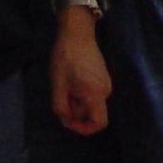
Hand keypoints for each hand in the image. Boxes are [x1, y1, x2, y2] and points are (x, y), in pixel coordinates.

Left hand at [50, 16, 112, 134]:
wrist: (77, 34)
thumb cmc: (66, 58)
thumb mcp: (58, 84)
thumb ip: (61, 107)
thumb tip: (66, 121)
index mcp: (96, 94)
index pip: (99, 123)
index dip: (84, 129)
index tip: (68, 121)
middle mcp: (105, 91)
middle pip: (92, 113)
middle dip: (75, 111)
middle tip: (60, 97)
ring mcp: (105, 83)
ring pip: (90, 103)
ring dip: (76, 101)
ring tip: (64, 86)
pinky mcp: (102, 77)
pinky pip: (91, 94)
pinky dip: (79, 94)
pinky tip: (69, 80)